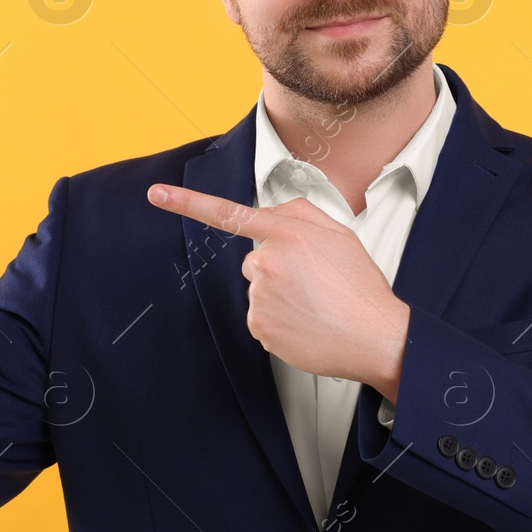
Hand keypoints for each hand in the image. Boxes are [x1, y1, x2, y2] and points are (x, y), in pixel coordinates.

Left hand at [147, 183, 407, 401]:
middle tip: (313, 283)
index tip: (157, 194)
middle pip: (254, 260)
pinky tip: (306, 322)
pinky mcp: (260, 326)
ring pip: (258, 290)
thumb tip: (272, 211)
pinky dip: (280, 321)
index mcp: (288, 233)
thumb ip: (301, 212)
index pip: (230, 213)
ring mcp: (261, 296)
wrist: (375, 337)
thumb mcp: (339, 233)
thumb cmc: (360, 288)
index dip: (187, 202)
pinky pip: (261, 319)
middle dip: (277, 268)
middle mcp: (268, 261)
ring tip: (314, 304)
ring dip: (280, 296)